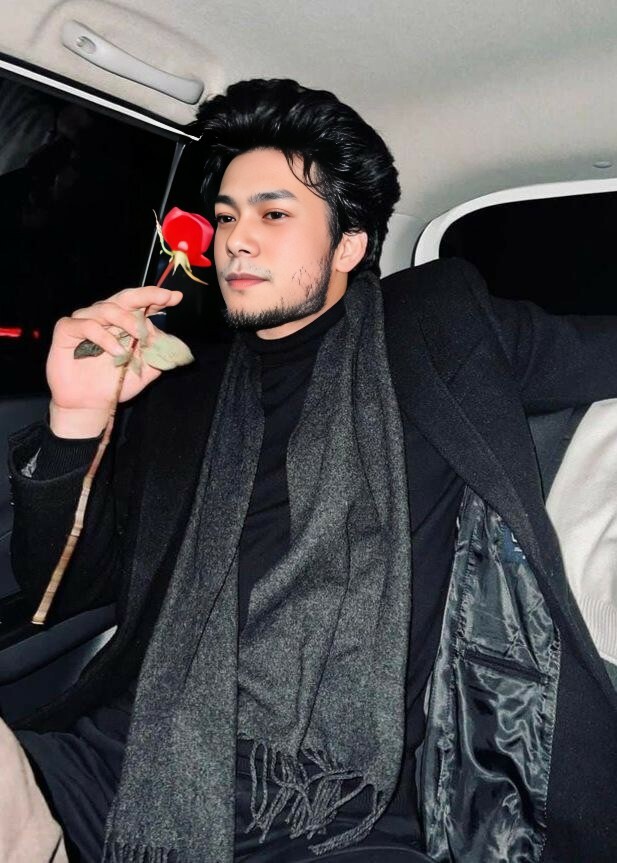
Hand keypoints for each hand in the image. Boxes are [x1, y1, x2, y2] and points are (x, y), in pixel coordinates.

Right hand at [47, 286, 182, 437]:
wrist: (90, 405)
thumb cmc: (115, 384)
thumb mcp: (145, 370)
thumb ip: (158, 354)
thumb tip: (167, 337)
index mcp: (124, 323)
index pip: (142, 305)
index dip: (157, 298)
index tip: (176, 297)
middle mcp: (105, 317)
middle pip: (125, 298)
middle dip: (146, 296)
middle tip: (163, 298)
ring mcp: (85, 320)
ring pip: (107, 308)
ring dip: (128, 321)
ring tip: (140, 338)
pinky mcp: (67, 329)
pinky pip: (87, 325)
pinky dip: (104, 337)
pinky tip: (117, 351)